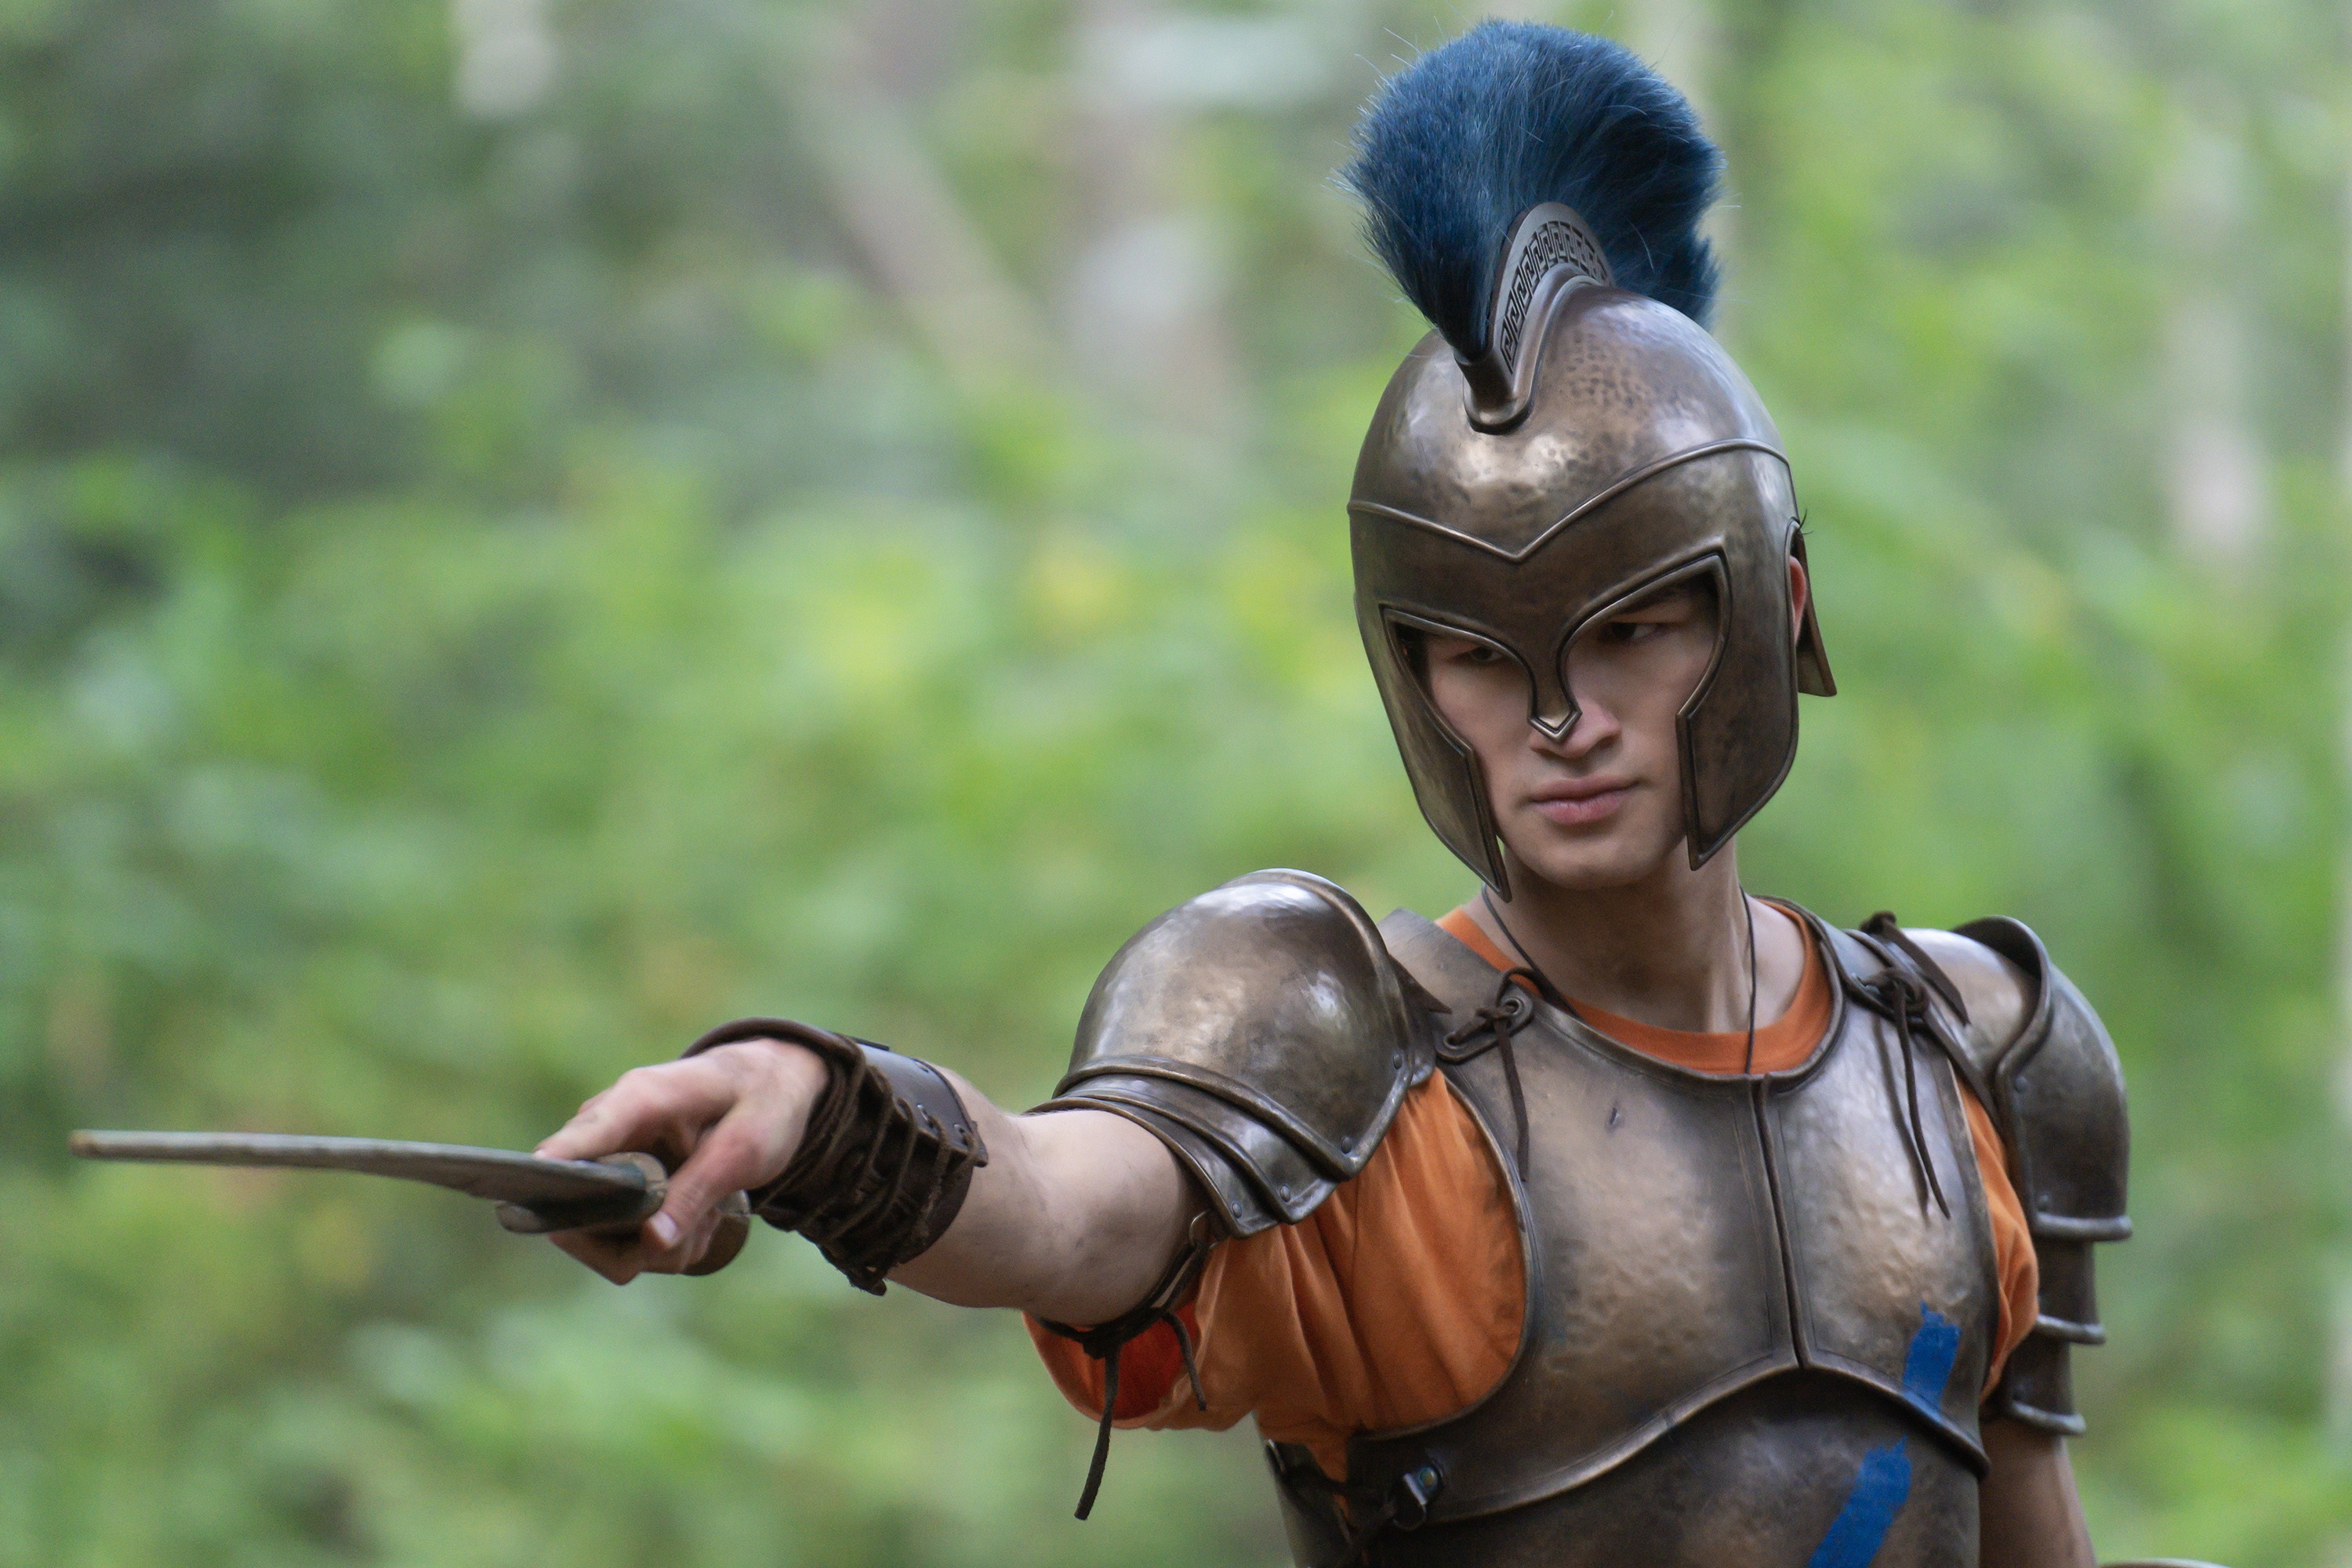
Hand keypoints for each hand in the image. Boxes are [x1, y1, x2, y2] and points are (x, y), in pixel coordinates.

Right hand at [535, 1039, 831, 1282]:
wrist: (769, 1085)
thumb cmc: (759, 1103)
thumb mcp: (746, 1148)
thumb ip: (698, 1192)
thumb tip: (649, 1244)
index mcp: (639, 1099)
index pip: (581, 1137)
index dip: (554, 1170)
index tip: (524, 1200)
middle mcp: (608, 1129)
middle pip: (576, 1209)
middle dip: (636, 1242)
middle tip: (700, 1228)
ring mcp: (605, 1158)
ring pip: (600, 1238)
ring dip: (660, 1247)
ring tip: (709, 1217)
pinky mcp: (613, 1185)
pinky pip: (620, 1241)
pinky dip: (665, 1243)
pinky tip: (700, 1218)